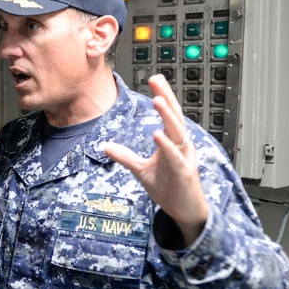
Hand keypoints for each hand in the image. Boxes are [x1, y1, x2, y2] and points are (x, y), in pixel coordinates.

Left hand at [102, 74, 208, 245]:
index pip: (168, 114)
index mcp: (172, 142)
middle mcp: (180, 145)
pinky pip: (175, 156)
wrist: (183, 210)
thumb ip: (125, 156)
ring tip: (157, 100)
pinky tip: (157, 134)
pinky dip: (166, 145)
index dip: (162, 96)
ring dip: (168, 116)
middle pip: (174, 116)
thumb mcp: (141, 170)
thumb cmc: (168, 187)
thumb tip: (105, 145)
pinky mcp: (184, 172)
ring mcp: (183, 158)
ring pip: (177, 132)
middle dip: (166, 97)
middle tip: (156, 80)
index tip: (153, 79)